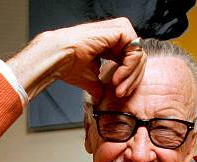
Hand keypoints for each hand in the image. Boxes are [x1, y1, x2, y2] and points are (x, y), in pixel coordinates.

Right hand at [6, 17, 145, 100]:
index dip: (128, 79)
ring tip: (118, 87)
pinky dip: (129, 66)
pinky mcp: (120, 29)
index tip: (118, 93)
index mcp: (109, 44)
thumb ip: (99, 85)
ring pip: (139, 54)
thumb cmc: (66, 65)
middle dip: (131, 79)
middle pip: (137, 58)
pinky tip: (117, 77)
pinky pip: (135, 49)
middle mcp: (115, 36)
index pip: (129, 61)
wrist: (57, 58)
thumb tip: (101, 96)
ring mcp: (118, 31)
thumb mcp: (89, 79)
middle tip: (120, 93)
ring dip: (131, 74)